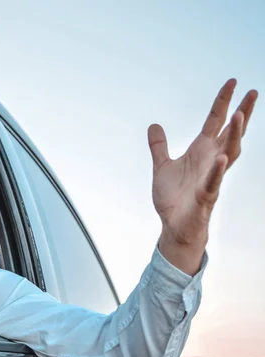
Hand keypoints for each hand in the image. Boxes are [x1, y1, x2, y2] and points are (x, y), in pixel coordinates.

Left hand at [148, 79, 257, 274]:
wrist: (173, 224)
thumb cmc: (173, 197)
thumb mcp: (161, 166)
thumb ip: (159, 146)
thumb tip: (154, 125)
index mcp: (201, 150)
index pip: (215, 121)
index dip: (223, 101)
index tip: (233, 81)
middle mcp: (211, 160)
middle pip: (231, 132)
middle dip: (242, 113)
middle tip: (253, 92)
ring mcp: (211, 176)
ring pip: (229, 152)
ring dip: (235, 135)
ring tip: (239, 115)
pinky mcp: (206, 195)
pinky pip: (215, 180)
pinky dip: (217, 170)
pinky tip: (221, 158)